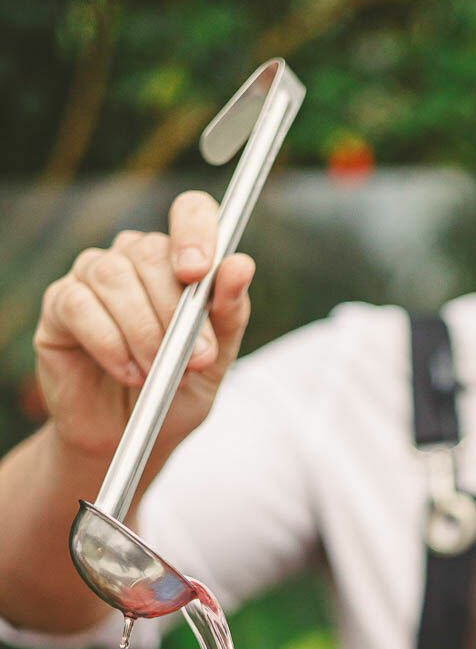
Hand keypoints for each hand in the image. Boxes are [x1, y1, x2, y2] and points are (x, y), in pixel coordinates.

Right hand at [34, 189, 254, 470]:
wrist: (132, 436)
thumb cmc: (176, 391)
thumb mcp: (216, 360)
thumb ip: (230, 313)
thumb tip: (241, 265)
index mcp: (179, 260)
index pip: (190, 211)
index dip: (196, 231)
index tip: (198, 273)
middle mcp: (133, 258)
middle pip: (151, 252)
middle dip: (176, 312)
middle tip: (194, 360)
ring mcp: (93, 277)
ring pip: (115, 277)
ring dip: (144, 332)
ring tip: (157, 375)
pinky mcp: (60, 305)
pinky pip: (81, 307)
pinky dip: (110, 344)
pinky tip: (127, 372)